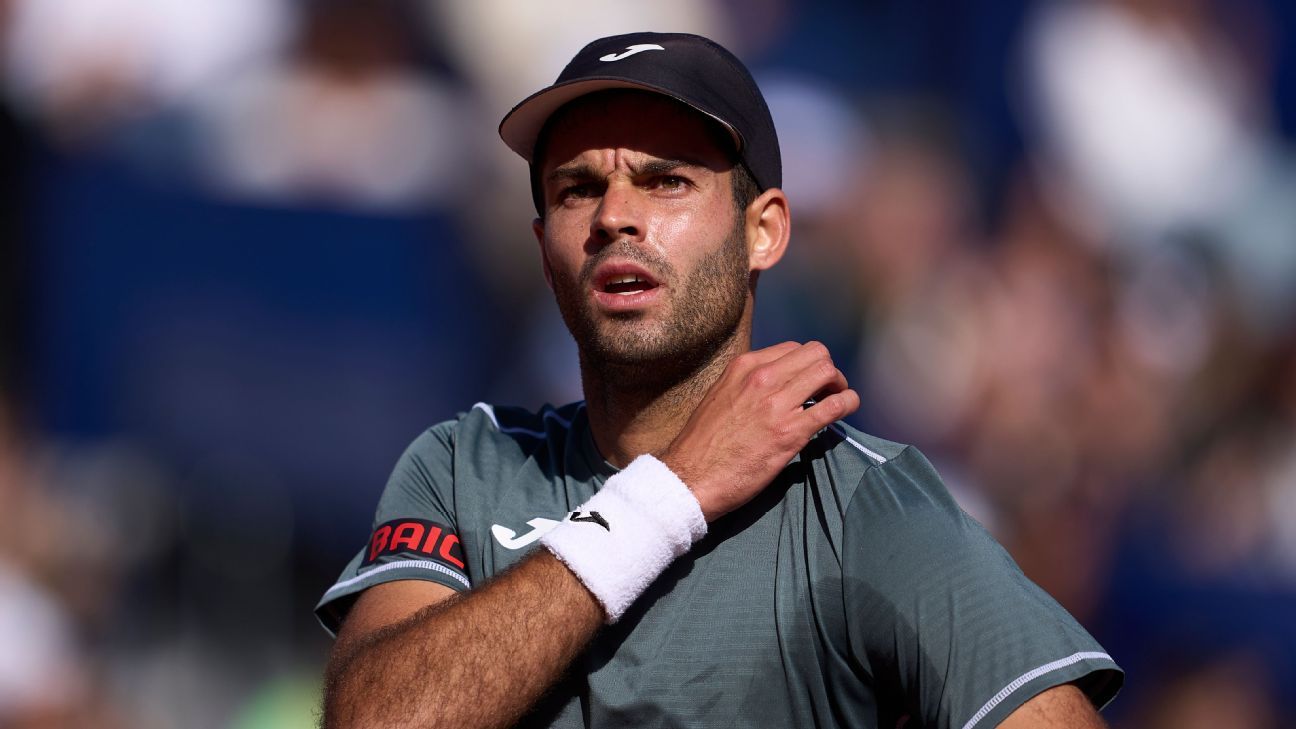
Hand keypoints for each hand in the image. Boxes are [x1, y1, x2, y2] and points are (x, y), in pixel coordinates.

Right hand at [659, 341, 859, 521]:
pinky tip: (847, 409)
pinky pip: (834, 406)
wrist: (691, 478)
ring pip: (828, 373)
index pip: (792, 348)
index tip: (808, 381)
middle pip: (816, 354)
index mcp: (743, 367)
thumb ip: (745, 385)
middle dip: (827, 369)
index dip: (807, 363)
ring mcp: (778, 403)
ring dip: (840, 385)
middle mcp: (762, 378)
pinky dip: (849, 403)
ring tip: (836, 400)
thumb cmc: (703, 444)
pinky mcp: (791, 431)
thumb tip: (772, 386)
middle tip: (827, 390)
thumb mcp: (720, 396)